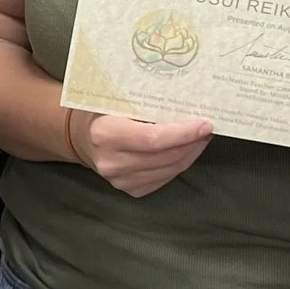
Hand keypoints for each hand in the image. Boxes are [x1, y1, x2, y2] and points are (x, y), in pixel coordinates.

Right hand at [69, 110, 211, 197]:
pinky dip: (180, 164)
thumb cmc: (102, 112)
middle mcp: (111, 162)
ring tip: (200, 137)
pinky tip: (185, 150)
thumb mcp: (115, 99)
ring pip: (170, 169)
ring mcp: (120, 180)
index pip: (152, 139)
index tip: (204, 124)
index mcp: (104, 134)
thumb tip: (187, 99)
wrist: (82, 138)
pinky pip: (165, 178)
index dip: (182, 134)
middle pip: (165, 156)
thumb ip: (145, 101)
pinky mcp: (131, 189)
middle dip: (192, 142)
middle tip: (207, 128)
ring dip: (190, 153)